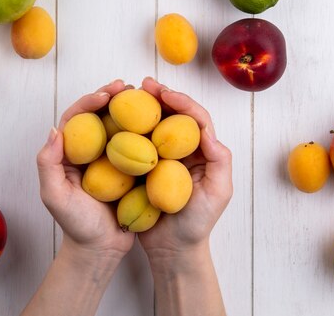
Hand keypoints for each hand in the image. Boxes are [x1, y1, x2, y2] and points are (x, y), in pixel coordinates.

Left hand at [36, 79, 134, 258]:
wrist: (101, 248)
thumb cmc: (76, 224)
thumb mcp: (54, 196)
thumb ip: (48, 164)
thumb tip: (56, 129)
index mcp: (69, 152)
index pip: (77, 118)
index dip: (90, 101)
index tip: (107, 94)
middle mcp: (89, 151)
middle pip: (99, 115)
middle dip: (112, 96)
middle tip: (129, 86)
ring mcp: (109, 159)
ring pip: (119, 126)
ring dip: (131, 109)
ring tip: (146, 96)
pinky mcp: (127, 169)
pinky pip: (137, 145)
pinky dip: (146, 131)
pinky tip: (159, 124)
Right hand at [138, 77, 232, 254]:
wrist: (172, 249)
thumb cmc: (198, 223)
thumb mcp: (218, 193)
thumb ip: (218, 160)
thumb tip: (207, 130)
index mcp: (202, 151)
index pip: (194, 118)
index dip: (181, 101)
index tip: (164, 93)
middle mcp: (182, 150)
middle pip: (173, 115)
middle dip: (160, 96)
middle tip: (143, 85)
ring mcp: (161, 158)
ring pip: (153, 126)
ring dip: (143, 108)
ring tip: (127, 94)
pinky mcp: (143, 168)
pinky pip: (135, 144)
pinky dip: (127, 130)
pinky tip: (114, 121)